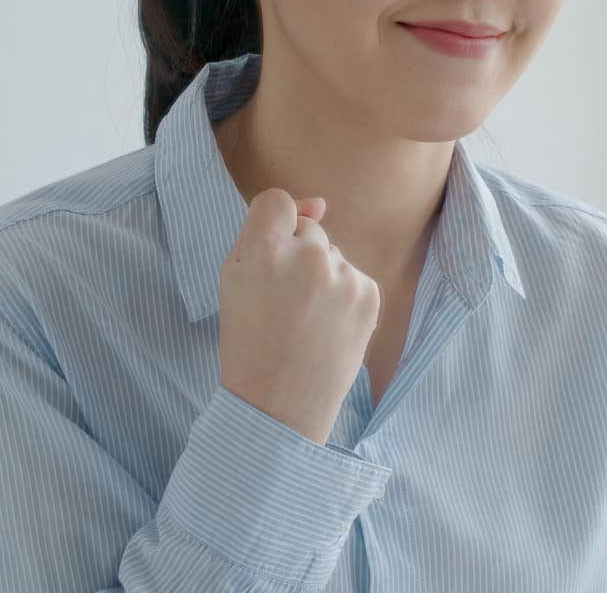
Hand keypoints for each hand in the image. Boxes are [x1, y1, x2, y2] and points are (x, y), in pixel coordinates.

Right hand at [218, 189, 380, 443]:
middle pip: (309, 230)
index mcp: (261, 251)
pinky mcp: (369, 293)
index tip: (271, 257)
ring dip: (322, 278)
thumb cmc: (251, 340)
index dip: (272, 227)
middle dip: (298, 256)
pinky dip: (342, 297)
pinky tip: (326, 327)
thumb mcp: (237, 280)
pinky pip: (353, 277)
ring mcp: (343, 275)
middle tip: (282, 304)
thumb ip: (268, 230)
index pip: (276, 201)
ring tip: (304, 322)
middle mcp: (307, 256)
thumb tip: (321, 204)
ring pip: (332, 255)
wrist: (279, 405)